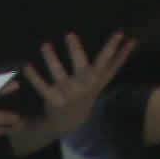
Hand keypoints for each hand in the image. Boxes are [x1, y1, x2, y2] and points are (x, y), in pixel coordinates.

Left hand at [8, 32, 135, 152]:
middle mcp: (85, 86)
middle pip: (83, 67)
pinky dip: (34, 77)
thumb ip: (115, 62)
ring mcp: (69, 93)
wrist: (68, 123)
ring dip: (51, 59)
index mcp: (97, 81)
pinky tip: (26, 66)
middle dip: (77, 51)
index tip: (122, 35)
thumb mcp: (101, 81)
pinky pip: (42, 86)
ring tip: (45, 45)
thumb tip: (133, 40)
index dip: (117, 51)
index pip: (111, 64)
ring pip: (59, 73)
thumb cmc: (86, 94)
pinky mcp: (53, 99)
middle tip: (70, 34)